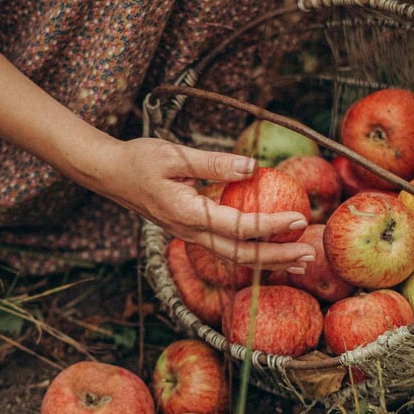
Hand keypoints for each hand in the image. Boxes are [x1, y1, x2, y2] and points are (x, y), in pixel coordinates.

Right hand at [0, 2, 314, 271]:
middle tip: (308, 253)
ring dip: (266, 259)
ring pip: (232, 256)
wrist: (105, 173)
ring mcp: (188, 235)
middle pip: (240, 254)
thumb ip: (213, 162)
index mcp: (187, 214)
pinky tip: (266, 248)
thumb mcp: (174, 154)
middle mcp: (189, 232)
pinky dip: (249, 251)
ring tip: (297, 259)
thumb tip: (251, 167)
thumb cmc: (138, 159)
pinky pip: (223, 247)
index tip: (300, 219)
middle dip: (276, 256)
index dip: (271, 225)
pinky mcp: (187, 230)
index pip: (238, 226)